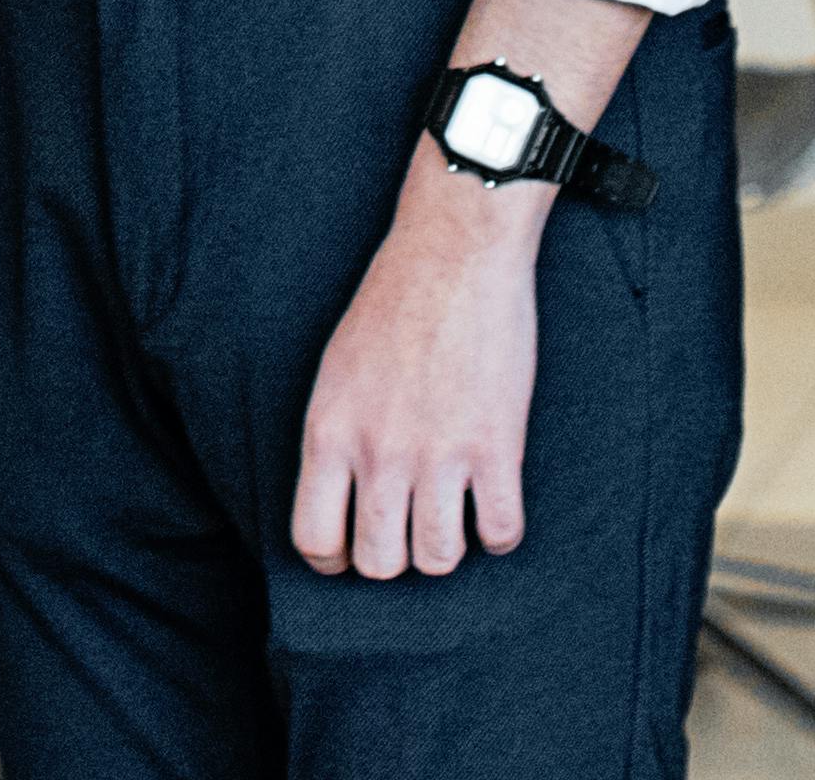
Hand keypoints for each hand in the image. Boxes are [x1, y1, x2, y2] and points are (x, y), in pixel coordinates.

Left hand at [292, 167, 544, 579]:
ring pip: (438, 559)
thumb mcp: (336, 371)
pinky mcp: (495, 445)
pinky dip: (500, 533)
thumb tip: (343, 503)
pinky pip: (500, 533)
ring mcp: (438, 452)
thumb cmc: (392, 303)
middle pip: (379, 563)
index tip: (355, 548)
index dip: (335, 559)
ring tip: (453, 516)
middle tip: (411, 529)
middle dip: (396, 558)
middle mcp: (377, 451)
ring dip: (447, 547)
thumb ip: (337, 437)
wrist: (454, 251)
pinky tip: (494, 504)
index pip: (314, 541)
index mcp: (328, 431)